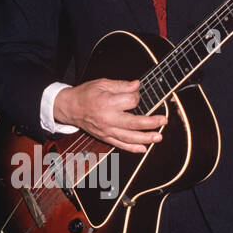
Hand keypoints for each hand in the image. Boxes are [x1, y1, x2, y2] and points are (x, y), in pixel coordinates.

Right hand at [53, 78, 167, 153]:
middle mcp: (108, 118)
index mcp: (107, 102)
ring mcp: (106, 130)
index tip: (135, 94)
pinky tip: (144, 148)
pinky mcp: (105, 137)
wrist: (70, 108)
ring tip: (159, 137)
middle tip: (163, 120)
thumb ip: (121, 85)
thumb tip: (137, 85)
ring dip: (146, 138)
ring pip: (129, 137)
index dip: (137, 96)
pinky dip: (132, 148)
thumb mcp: (102, 83)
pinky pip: (120, 144)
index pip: (131, 101)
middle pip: (133, 123)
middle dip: (151, 122)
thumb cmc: (86, 94)